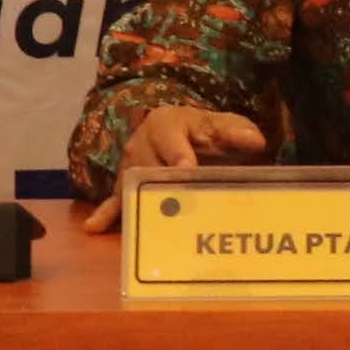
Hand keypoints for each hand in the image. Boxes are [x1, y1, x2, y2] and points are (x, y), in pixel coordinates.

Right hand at [73, 105, 270, 228]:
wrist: (184, 135)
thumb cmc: (205, 131)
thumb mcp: (223, 125)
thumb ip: (237, 132)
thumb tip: (256, 140)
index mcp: (165, 122)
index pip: (170, 138)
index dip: (178, 153)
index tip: (187, 168)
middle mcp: (141, 143)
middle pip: (146, 164)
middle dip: (159, 183)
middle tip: (174, 202)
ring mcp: (129, 166)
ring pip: (131, 184)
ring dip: (139, 203)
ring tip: (145, 224)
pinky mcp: (125, 187)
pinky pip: (114, 200)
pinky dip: (106, 213)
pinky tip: (94, 227)